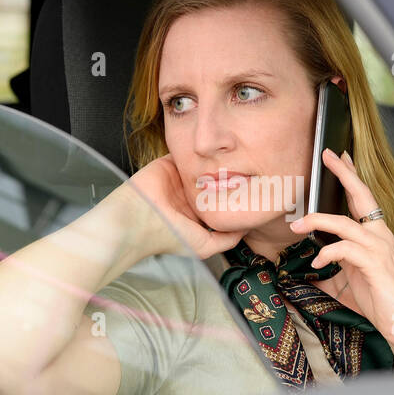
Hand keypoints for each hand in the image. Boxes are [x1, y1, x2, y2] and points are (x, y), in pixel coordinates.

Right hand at [121, 154, 242, 258]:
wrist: (138, 218)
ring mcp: (180, 178)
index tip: (255, 191)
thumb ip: (226, 239)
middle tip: (251, 168)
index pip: (219, 202)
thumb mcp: (204, 246)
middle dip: (230, 176)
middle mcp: (189, 196)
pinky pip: (187, 153)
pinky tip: (214, 148)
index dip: (234, 196)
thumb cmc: (169, 235)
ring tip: (237, 154)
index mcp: (196, 214)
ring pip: (204, 166)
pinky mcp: (170, 163)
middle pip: (214, 182)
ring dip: (216, 161)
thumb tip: (247, 228)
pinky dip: (198, 150)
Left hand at [288, 148, 393, 349]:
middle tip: (327, 156)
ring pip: (344, 223)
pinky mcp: (374, 263)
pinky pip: (344, 249)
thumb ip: (336, 266)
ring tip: (296, 226)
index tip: (339, 157)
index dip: (351, 176)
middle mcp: (380, 236)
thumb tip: (314, 264)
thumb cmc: (380, 301)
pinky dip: (326, 253)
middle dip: (344, 174)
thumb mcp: (351, 279)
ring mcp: (379, 248)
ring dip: (317, 220)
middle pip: (362, 196)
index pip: (363, 199)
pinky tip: (316, 264)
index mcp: (376, 236)